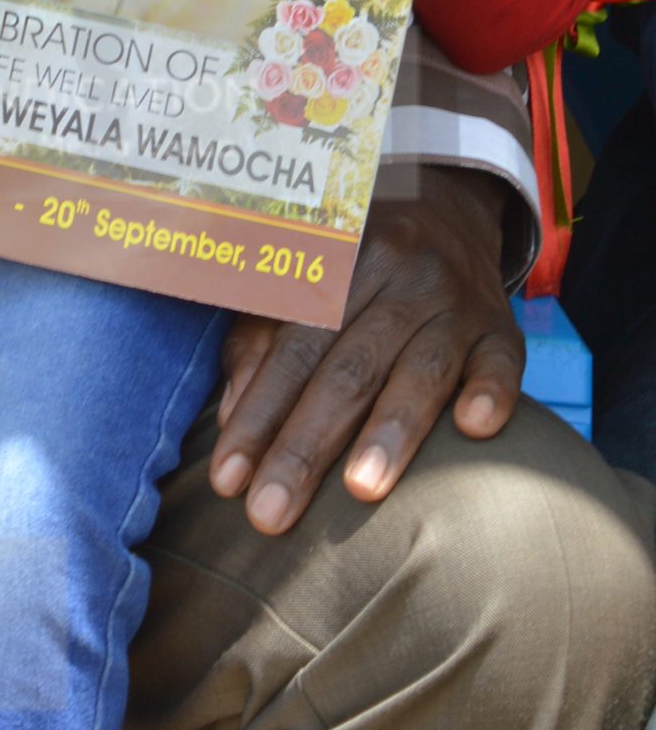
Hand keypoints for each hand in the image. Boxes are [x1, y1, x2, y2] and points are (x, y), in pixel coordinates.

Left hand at [210, 163, 521, 531]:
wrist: (446, 214)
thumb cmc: (353, 269)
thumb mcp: (300, 286)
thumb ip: (261, 342)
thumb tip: (232, 417)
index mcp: (335, 262)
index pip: (290, 348)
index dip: (257, 415)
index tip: (227, 480)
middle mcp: (395, 276)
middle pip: (346, 368)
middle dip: (304, 445)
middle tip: (270, 515)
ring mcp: (454, 301)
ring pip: (419, 369)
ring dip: (390, 431)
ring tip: (359, 492)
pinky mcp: (503, 329)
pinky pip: (503, 359)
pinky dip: (490, 391)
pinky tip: (474, 429)